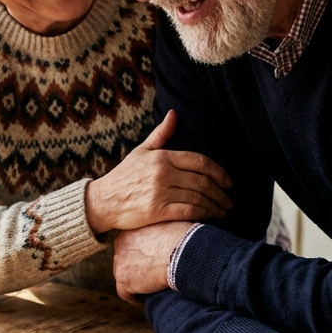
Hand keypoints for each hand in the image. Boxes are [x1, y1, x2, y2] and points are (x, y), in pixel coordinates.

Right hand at [84, 110, 231, 233]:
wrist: (102, 201)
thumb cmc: (124, 176)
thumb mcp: (141, 151)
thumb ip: (161, 134)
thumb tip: (174, 114)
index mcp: (162, 157)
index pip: (199, 162)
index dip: (219, 172)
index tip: (229, 182)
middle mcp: (162, 173)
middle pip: (202, 182)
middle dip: (221, 193)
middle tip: (229, 201)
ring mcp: (160, 192)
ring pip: (198, 198)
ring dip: (215, 206)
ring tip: (222, 211)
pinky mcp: (156, 211)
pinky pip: (188, 212)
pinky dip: (202, 215)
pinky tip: (208, 218)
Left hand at [112, 222, 192, 302]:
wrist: (182, 253)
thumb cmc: (182, 236)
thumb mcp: (169, 222)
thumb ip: (160, 227)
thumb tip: (170, 229)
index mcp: (130, 228)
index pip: (129, 243)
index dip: (139, 252)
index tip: (149, 258)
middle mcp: (120, 244)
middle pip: (123, 259)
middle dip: (134, 266)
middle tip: (148, 272)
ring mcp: (120, 263)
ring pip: (123, 275)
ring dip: (133, 280)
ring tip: (146, 286)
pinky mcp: (125, 280)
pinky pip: (124, 292)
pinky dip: (132, 297)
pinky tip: (140, 300)